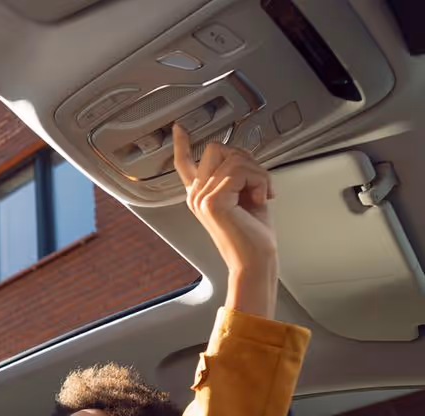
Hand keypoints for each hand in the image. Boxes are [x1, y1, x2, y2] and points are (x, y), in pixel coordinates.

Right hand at [172, 124, 278, 317]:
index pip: (185, 164)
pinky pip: (243, 171)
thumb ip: (235, 174)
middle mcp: (196, 195)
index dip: (181, 144)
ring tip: (262, 194)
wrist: (255, 260)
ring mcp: (201, 197)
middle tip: (258, 182)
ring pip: (235, 158)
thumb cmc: (253, 234)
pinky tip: (261, 198)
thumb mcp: (244, 196)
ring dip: (258, 173)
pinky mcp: (213, 201)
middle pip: (218, 149)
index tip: (179, 128)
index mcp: (200, 194)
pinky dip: (260, 181)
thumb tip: (240, 154)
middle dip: (246, 159)